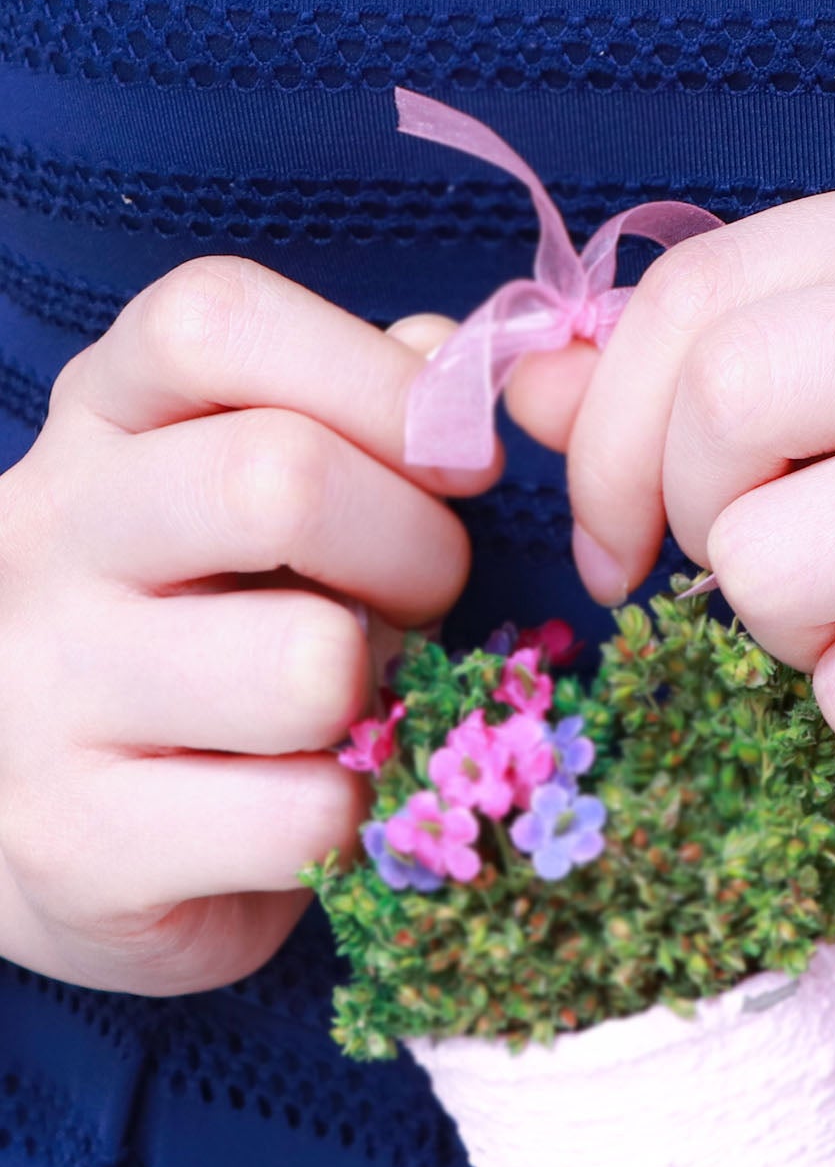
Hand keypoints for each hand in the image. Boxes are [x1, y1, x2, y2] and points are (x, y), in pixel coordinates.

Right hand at [0, 257, 497, 993]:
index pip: (213, 319)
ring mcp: (37, 692)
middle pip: (278, 479)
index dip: (376, 377)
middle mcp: (44, 534)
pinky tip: (308, 800)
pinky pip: (306, 813)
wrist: (72, 829)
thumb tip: (450, 355)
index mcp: (100, 418)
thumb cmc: (218, 613)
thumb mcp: (270, 480)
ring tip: (355, 701)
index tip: (460, 458)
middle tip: (424, 594)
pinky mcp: (74, 847)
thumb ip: (365, 403)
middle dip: (416, 545)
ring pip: (309, 663)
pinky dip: (357, 813)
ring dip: (385, 690)